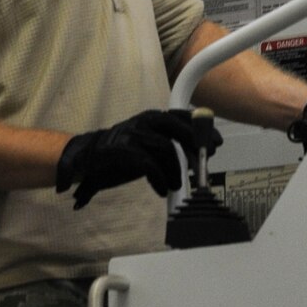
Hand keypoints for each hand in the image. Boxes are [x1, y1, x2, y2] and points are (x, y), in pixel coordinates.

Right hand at [56, 109, 220, 210]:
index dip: (202, 129)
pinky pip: (149, 165)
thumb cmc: (125, 152)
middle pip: (177, 129)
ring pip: (166, 149)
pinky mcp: (124, 151)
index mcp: (153, 118)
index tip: (216, 143)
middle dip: (194, 147)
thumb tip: (201, 154)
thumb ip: (173, 146)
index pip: (182, 116)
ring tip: (175, 185)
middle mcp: (144, 122)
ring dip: (176, 170)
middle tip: (202, 167)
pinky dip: (160, 179)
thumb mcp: (151, 145)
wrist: (89, 157)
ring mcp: (134, 135)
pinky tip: (162, 190)